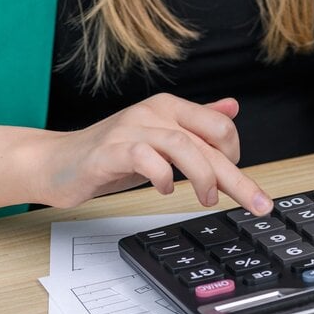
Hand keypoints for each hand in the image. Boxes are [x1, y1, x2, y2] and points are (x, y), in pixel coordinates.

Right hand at [35, 93, 272, 214]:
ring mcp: (130, 129)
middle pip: (208, 140)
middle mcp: (153, 113)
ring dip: (202, 176)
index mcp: (170, 109)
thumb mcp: (162, 138)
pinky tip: (165, 189)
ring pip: (181, 145)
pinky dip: (162, 176)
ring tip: (207, 198)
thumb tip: (232, 109)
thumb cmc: (114, 154)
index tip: (234, 181)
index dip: (235, 155)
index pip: (220, 126)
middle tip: (256, 204)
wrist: (58, 163)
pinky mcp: (109, 151)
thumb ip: (197, 124)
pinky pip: (144, 158)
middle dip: (237, 177)